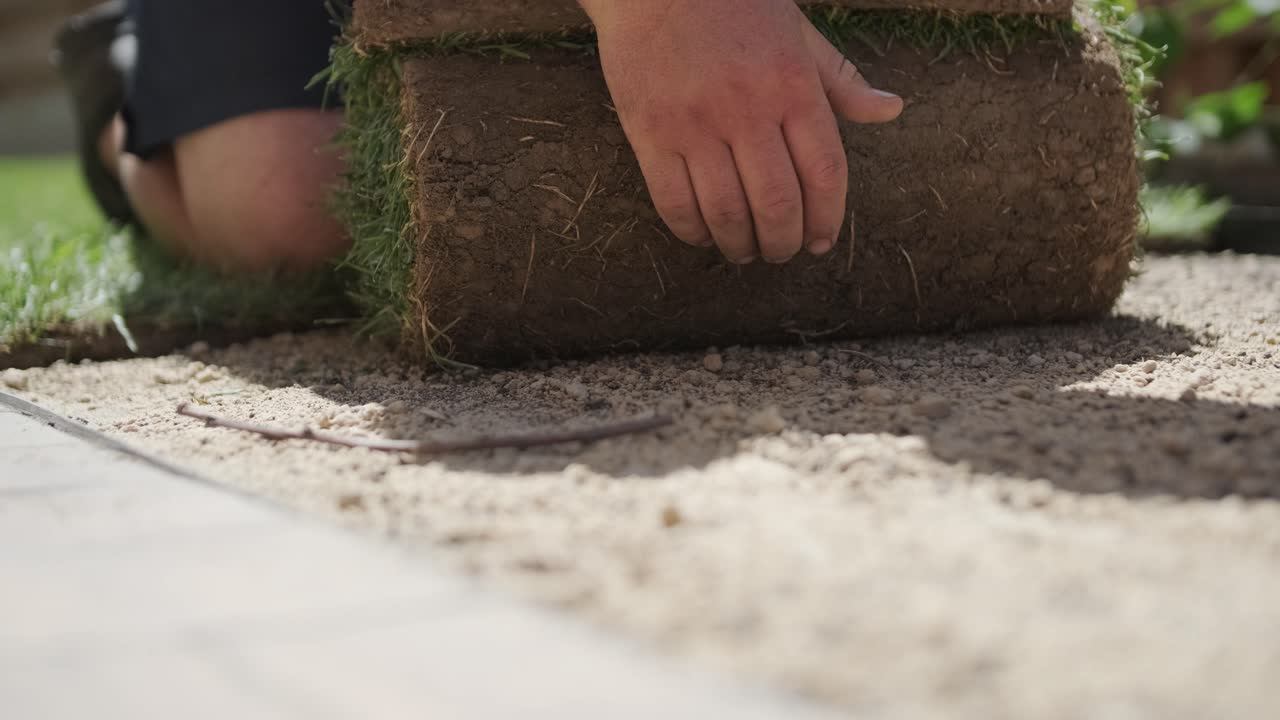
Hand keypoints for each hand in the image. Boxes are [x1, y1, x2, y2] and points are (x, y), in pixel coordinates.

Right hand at [579, 0, 902, 263]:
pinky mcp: (650, 133)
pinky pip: (675, 203)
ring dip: (740, 245)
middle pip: (778, 204)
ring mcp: (695, 124)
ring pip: (727, 212)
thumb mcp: (797, 32)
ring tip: (744, 250)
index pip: (825, 171)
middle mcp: (747, 108)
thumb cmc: (732, 4)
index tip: (821, 242)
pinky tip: (704, 234)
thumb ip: (840, 80)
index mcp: (791, 84)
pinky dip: (693, 231)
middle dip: (784, 243)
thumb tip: (891, 111)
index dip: (828, 218)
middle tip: (781, 252)